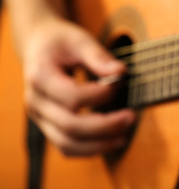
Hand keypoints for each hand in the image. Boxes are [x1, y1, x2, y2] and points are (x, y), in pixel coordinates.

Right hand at [22, 17, 135, 155]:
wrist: (39, 47)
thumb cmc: (60, 42)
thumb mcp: (79, 40)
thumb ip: (98, 56)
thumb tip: (121, 73)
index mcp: (40, 76)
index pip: (72, 96)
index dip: (100, 95)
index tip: (120, 83)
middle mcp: (36, 101)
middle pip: (70, 126)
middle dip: (105, 126)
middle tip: (131, 117)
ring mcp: (41, 117)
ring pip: (67, 144)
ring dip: (99, 145)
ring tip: (124, 136)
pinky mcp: (49, 126)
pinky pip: (67, 147)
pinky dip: (90, 149)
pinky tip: (111, 141)